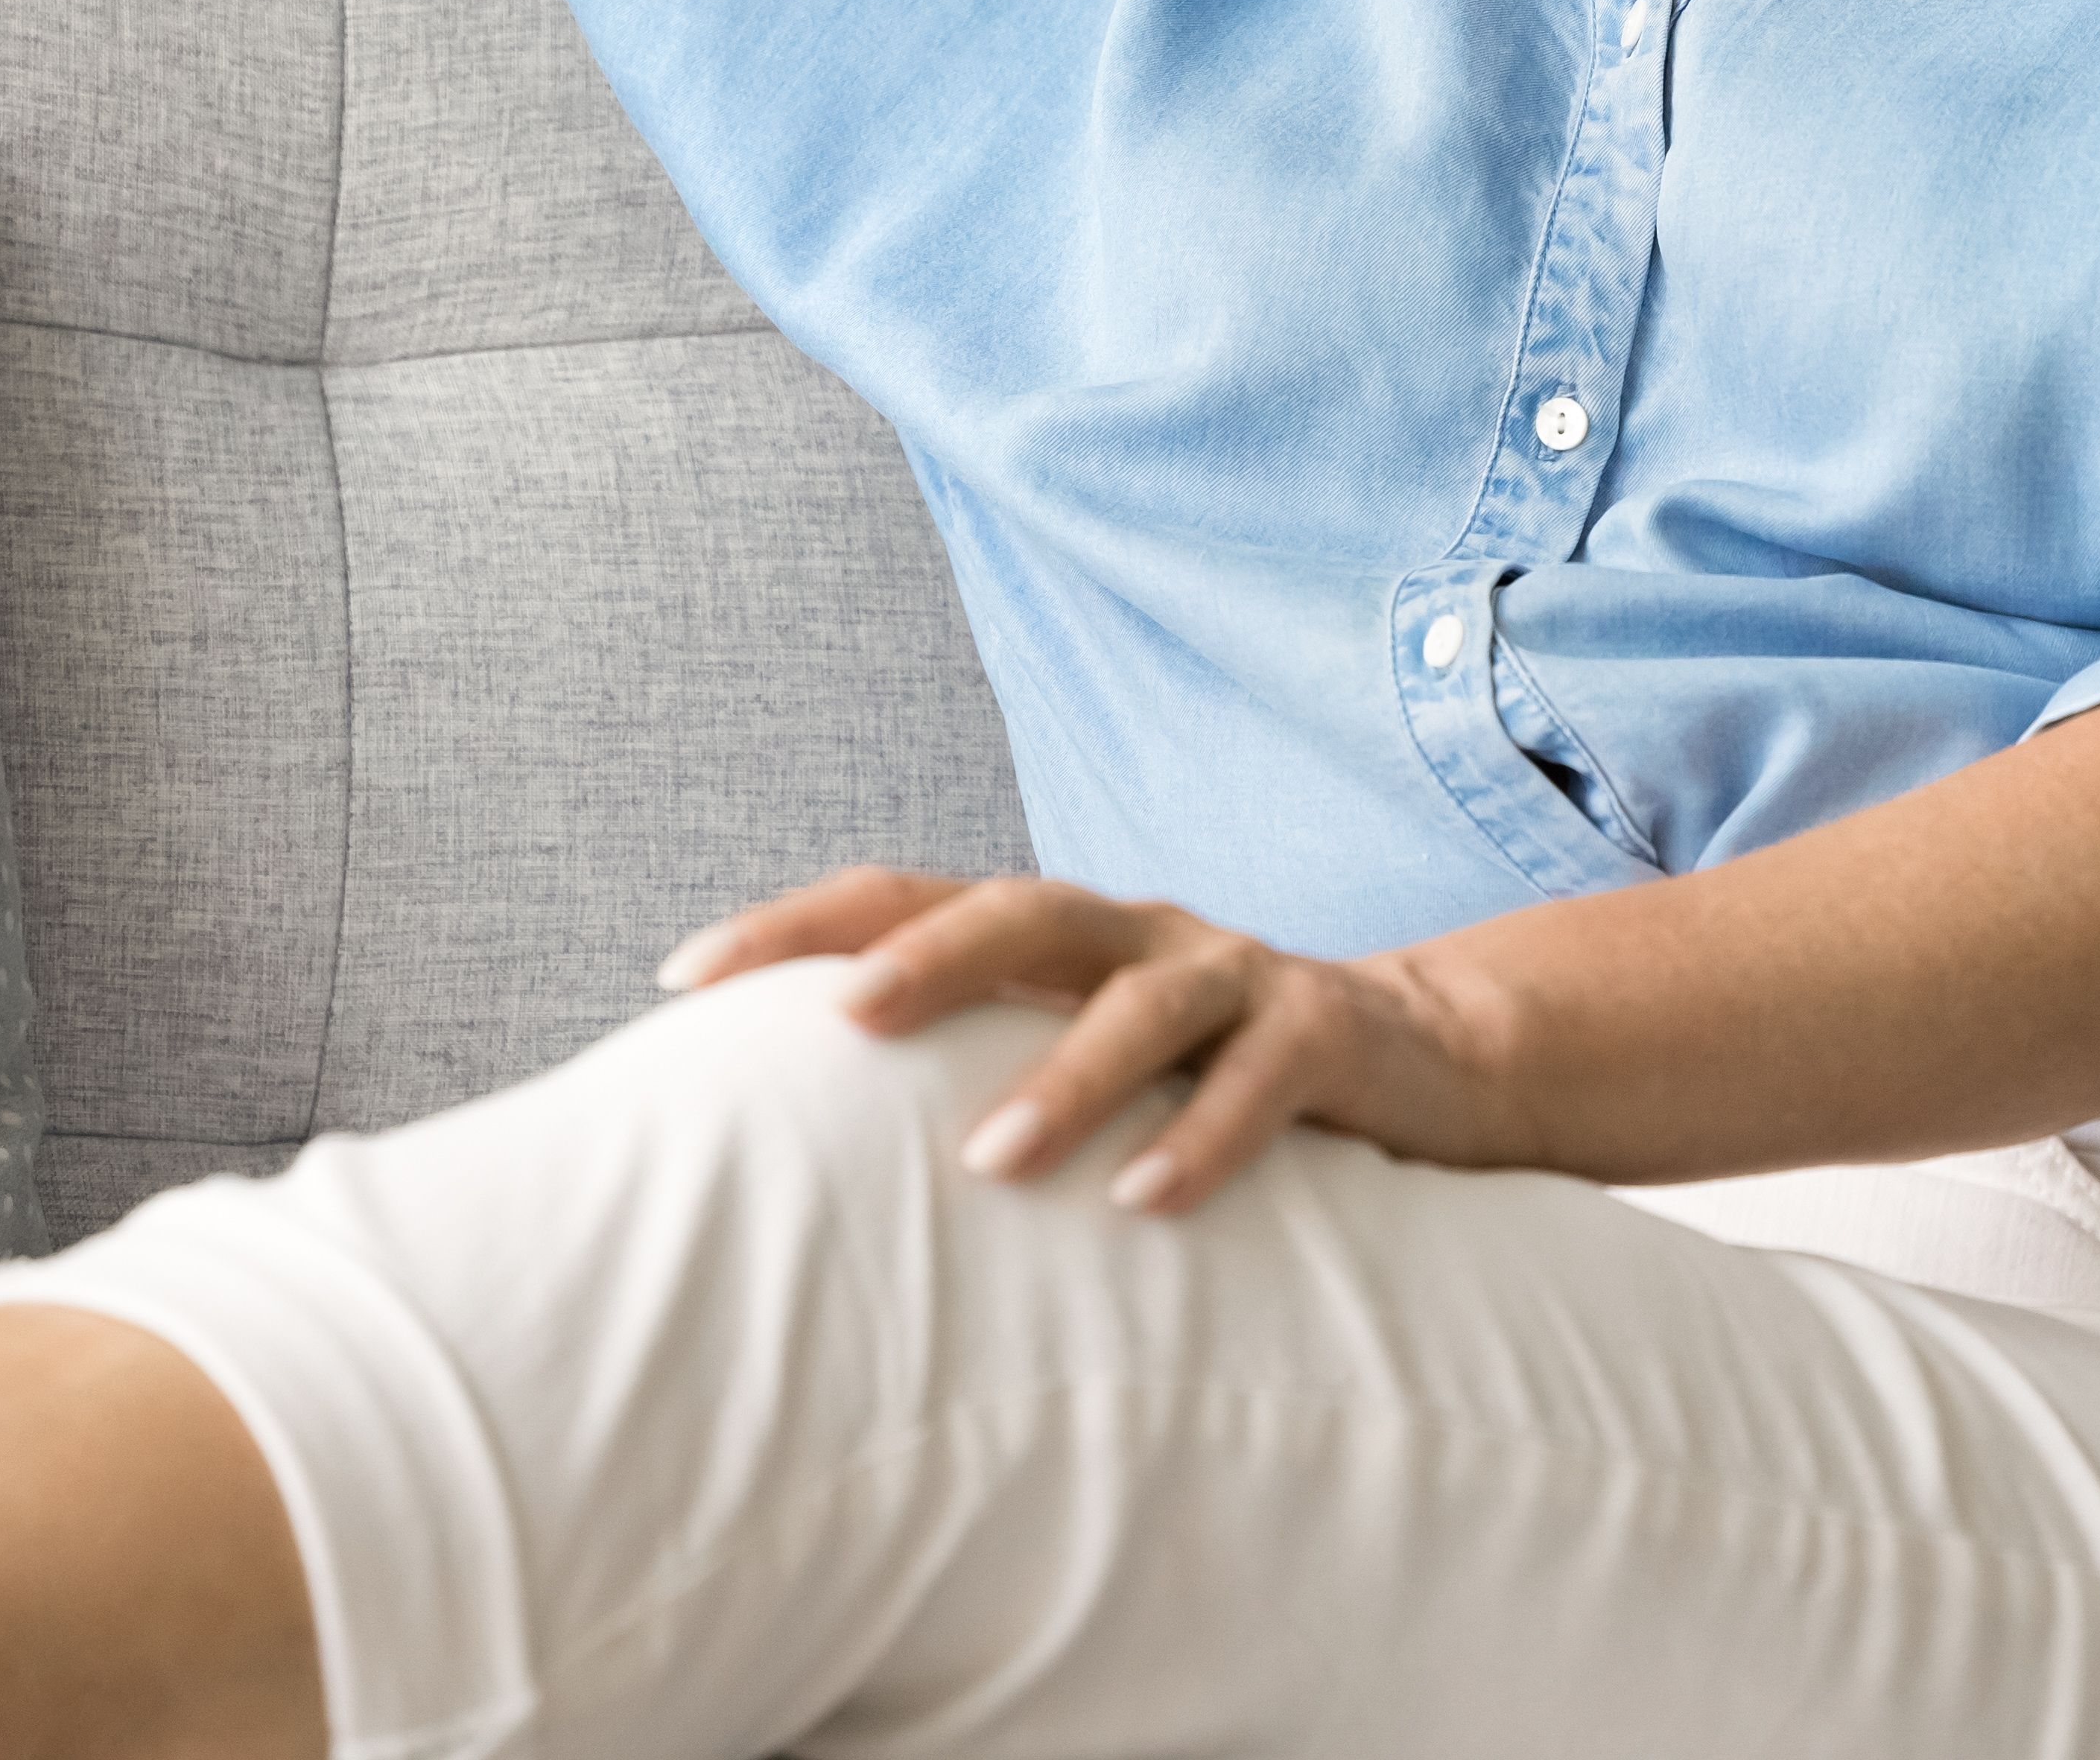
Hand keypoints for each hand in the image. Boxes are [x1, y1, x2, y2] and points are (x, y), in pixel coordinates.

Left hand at [660, 869, 1530, 1215]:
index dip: (795, 924)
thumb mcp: (1080, 1050)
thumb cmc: (1202, 1071)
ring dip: (1066, 1077)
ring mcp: (1233, 972)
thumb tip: (781, 1148)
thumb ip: (967, 1069)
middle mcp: (1133, 931)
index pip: (905, 895)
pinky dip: (1203, 1135)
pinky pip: (1262, 1081)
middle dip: (928, 959)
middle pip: (1020, 908)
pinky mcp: (1324, 1031)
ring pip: (1142, 1001)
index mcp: (1056, 931)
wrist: (1420, 1055)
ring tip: (993, 1161)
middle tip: (844, 1021)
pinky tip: (1148, 1204)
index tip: (680, 976)